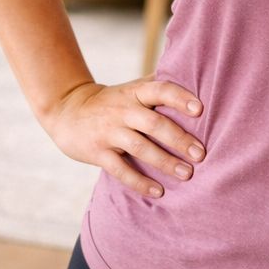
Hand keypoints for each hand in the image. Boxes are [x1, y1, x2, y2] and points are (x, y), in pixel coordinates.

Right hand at [41, 79, 205, 198]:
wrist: (68, 111)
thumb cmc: (112, 101)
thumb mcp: (132, 88)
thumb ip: (158, 85)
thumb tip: (193, 77)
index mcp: (135, 93)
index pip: (160, 90)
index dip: (179, 98)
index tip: (200, 109)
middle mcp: (123, 110)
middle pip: (153, 123)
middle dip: (179, 139)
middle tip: (200, 154)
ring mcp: (109, 132)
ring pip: (140, 147)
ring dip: (165, 162)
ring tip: (187, 174)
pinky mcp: (98, 152)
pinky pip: (120, 169)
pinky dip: (140, 182)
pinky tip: (159, 191)